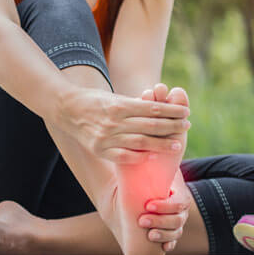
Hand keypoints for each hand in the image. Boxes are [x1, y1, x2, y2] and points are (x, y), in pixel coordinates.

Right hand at [52, 85, 190, 163]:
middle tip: (187, 126)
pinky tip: (152, 157)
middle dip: (172, 126)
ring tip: (177, 144)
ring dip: (162, 144)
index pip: (152, 108)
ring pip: (141, 142)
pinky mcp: (99, 149)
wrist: (66, 109)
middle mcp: (115, 120)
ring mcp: (107, 136)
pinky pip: (124, 156)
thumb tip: (158, 109)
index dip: (171, 111)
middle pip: (151, 125)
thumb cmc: (94, 100)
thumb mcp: (114, 97)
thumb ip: (133, 105)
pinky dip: (139, 157)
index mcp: (120, 104)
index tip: (185, 112)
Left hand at [138, 170, 192, 251]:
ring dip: (163, 234)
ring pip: (176, 232)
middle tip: (141, 220)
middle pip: (178, 219)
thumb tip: (145, 152)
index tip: (148, 205)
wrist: (142, 189)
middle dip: (160, 221)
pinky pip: (174, 241)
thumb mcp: (152, 168)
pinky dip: (169, 244)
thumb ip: (152, 163)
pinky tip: (162, 247)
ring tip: (149, 235)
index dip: (165, 206)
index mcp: (179, 192)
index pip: (179, 202)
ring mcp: (177, 221)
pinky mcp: (170, 232)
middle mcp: (181, 208)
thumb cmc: (147, 176)